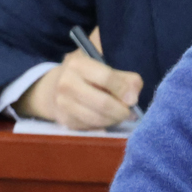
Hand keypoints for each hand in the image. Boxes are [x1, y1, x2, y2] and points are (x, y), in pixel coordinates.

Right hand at [17, 48, 142, 129]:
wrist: (58, 85)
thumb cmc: (90, 75)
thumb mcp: (107, 67)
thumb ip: (127, 79)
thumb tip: (132, 99)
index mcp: (78, 64)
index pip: (106, 77)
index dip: (123, 89)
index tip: (132, 99)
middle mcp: (66, 83)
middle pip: (103, 103)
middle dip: (121, 111)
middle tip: (128, 111)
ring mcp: (62, 103)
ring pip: (98, 118)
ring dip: (114, 120)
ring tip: (119, 115)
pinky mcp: (65, 119)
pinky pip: (91, 127)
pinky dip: (103, 125)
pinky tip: (105, 118)